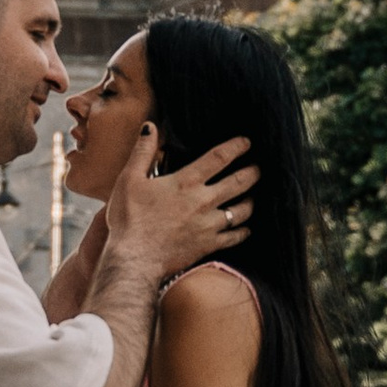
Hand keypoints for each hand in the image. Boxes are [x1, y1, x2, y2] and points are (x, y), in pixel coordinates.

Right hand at [102, 125, 257, 284]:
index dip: (236, 147)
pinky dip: (243, 231)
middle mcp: (203, 202)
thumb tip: (151, 127)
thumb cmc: (129, 219)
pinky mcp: (208, 246)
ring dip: (250, 201)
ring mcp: (209, 225)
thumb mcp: (129, 179)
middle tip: (257, 168)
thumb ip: (142, 151)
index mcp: (186, 182)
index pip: (219, 158)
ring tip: (252, 196)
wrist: (134, 259)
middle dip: (252, 173)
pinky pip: (235, 237)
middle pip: (239, 182)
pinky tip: (245, 228)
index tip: (246, 142)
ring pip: (242, 210)